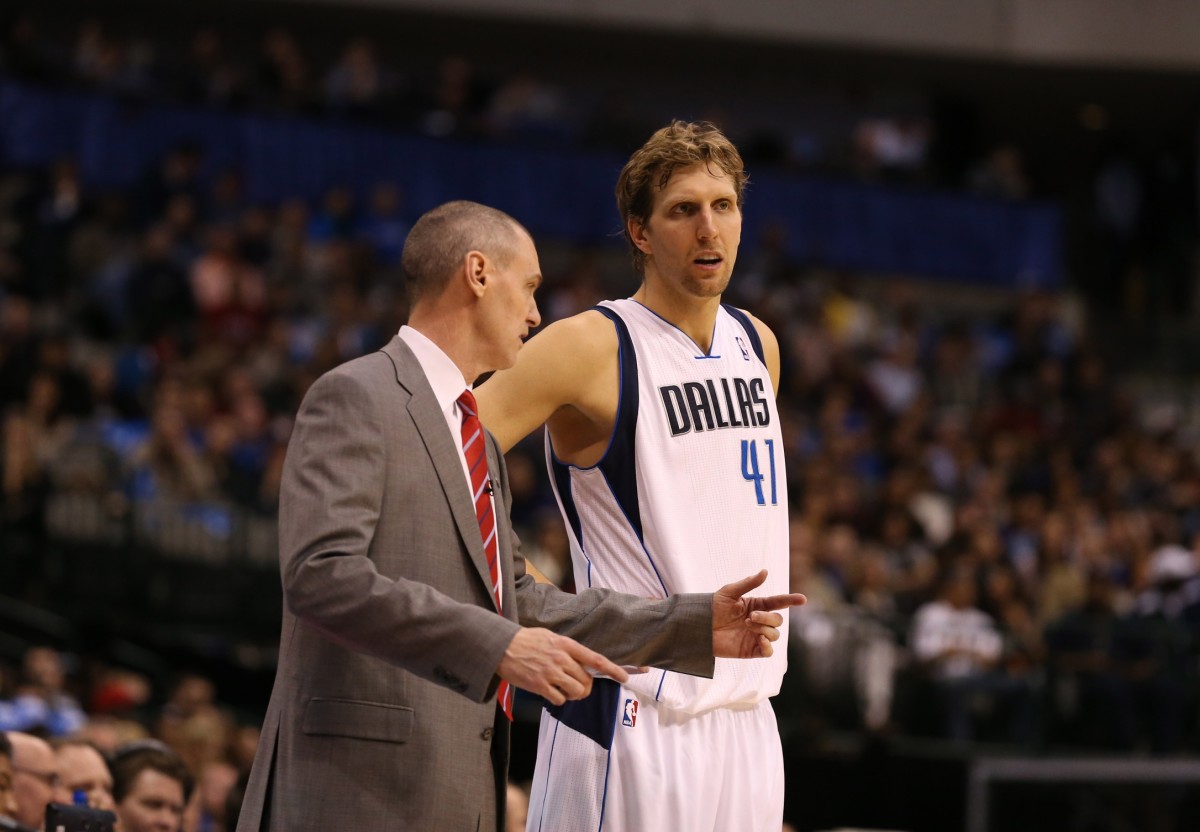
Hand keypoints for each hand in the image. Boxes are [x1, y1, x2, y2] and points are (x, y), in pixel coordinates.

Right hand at [497, 628, 631, 705]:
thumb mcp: (551, 637)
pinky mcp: (539, 685)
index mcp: (566, 644)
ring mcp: (551, 673)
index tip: (624, 677)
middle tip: (578, 687)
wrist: (502, 646)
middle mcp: (561, 658)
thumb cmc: (527, 640)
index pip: (595, 659)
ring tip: (565, 690)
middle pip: (586, 680)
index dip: (613, 669)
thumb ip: (568, 649)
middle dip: (585, 687)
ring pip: (576, 692)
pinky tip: (552, 692)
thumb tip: (583, 662)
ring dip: (574, 695)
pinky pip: (560, 699)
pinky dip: (559, 699)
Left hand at [712, 569, 805, 658]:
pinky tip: (759, 639)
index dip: (790, 600)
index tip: (803, 599)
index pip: (778, 603)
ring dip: (764, 628)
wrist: (698, 627)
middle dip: (767, 617)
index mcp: (756, 605)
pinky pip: (768, 652)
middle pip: (778, 620)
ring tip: (747, 625)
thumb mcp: (729, 592)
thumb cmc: (711, 607)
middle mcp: (759, 621)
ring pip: (775, 634)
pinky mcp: (751, 650)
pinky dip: (768, 646)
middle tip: (749, 617)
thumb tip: (765, 571)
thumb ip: (748, 583)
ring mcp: (756, 636)